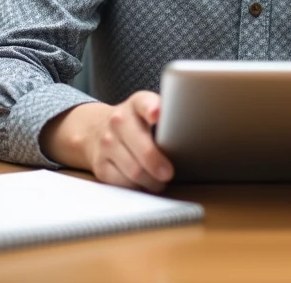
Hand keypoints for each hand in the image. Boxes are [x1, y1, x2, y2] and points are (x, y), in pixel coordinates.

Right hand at [41, 91, 174, 192]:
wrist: (96, 128)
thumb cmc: (135, 124)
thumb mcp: (149, 111)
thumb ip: (168, 119)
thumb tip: (194, 137)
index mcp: (137, 104)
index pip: (145, 103)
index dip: (151, 108)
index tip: (156, 115)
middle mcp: (119, 121)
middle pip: (141, 146)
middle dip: (156, 162)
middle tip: (169, 173)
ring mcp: (106, 143)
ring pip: (134, 170)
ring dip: (151, 180)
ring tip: (160, 181)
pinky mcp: (99, 164)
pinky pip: (122, 182)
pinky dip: (136, 187)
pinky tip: (143, 183)